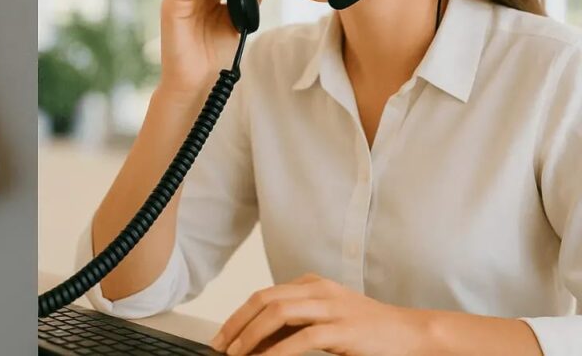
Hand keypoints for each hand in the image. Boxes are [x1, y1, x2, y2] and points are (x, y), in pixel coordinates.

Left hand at [209, 273, 428, 355]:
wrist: (412, 334)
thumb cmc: (369, 330)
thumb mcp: (327, 319)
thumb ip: (296, 323)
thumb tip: (257, 340)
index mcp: (311, 284)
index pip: (263, 295)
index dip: (238, 316)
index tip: (222, 337)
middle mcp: (318, 290)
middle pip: (264, 300)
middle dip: (237, 324)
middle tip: (221, 347)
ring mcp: (331, 307)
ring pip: (278, 313)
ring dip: (251, 335)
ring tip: (238, 354)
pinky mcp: (343, 330)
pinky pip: (302, 338)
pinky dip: (278, 351)